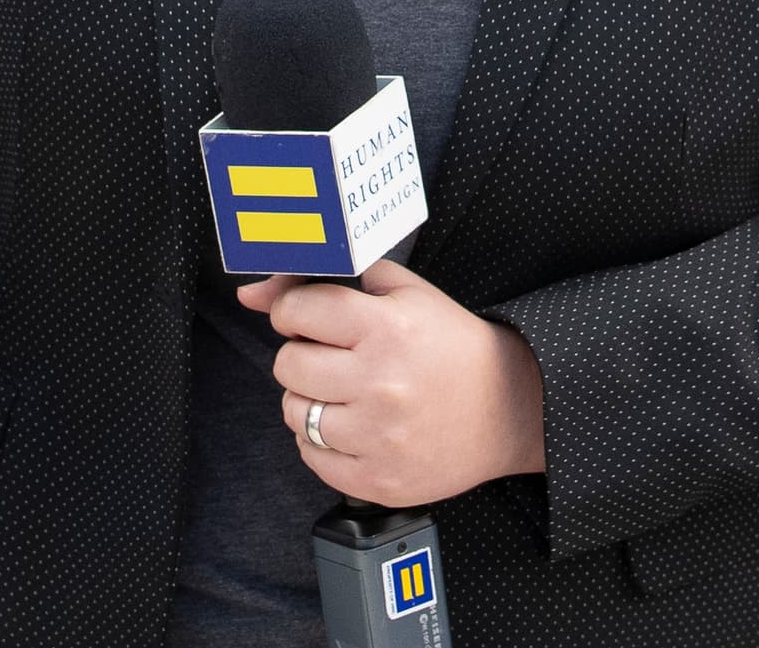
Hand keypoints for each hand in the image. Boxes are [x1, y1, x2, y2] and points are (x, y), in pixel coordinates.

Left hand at [245, 259, 545, 509]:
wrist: (508, 407)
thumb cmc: (448, 343)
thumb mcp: (400, 292)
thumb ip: (323, 280)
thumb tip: (250, 293)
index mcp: (388, 328)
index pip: (298, 312)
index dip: (294, 312)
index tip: (309, 319)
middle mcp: (381, 383)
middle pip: (288, 364)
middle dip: (302, 354)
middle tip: (332, 356)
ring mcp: (378, 437)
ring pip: (295, 412)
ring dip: (311, 398)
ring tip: (346, 392)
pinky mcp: (378, 479)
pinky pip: (311, 456)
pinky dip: (322, 440)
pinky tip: (354, 425)